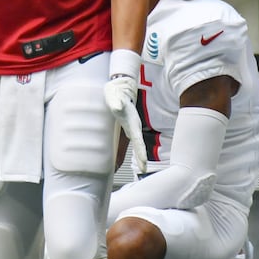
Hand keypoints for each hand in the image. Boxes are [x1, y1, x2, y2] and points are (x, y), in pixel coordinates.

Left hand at [104, 51, 146, 173]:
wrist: (119, 89)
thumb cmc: (116, 93)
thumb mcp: (114, 96)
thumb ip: (116, 102)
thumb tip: (116, 108)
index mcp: (132, 122)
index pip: (138, 140)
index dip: (140, 151)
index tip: (143, 162)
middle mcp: (134, 126)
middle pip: (139, 144)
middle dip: (142, 157)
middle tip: (144, 169)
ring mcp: (131, 127)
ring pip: (136, 144)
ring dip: (139, 156)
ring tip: (142, 167)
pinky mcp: (127, 128)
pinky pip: (131, 142)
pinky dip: (133, 150)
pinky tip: (130, 158)